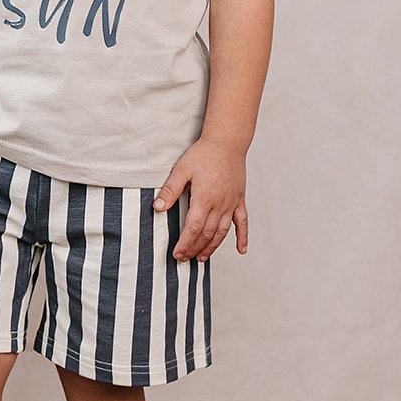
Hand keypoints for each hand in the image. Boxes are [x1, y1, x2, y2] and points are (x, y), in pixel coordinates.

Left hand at [153, 138, 247, 260]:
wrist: (227, 142)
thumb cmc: (203, 154)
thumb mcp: (182, 170)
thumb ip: (170, 190)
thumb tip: (157, 208)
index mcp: (204, 198)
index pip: (194, 228)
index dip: (185, 243)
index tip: (177, 254)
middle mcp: (220, 204)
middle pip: (207, 233)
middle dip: (195, 248)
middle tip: (184, 259)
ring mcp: (231, 203)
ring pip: (223, 232)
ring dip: (213, 247)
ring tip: (202, 258)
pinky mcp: (239, 199)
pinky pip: (243, 222)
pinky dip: (243, 237)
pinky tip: (241, 250)